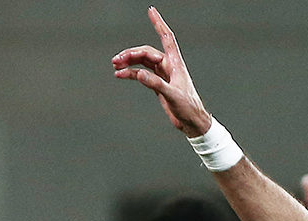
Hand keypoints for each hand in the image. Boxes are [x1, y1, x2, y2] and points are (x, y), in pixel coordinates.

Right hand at [112, 8, 213, 136]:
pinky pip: (140, 73)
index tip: (151, 11)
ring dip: (128, 62)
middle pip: (146, 52)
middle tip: (117, 59)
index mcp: (175, 63)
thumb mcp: (172, 95)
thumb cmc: (188, 107)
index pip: (166, 37)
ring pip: (142, 62)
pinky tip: (120, 75)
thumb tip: (140, 74)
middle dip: (131, 54)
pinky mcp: (157, 83)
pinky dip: (130, 73)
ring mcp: (162, 74)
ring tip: (115, 65)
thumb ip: (156, 84)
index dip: (158, 23)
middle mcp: (168, 65)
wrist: (191, 121)